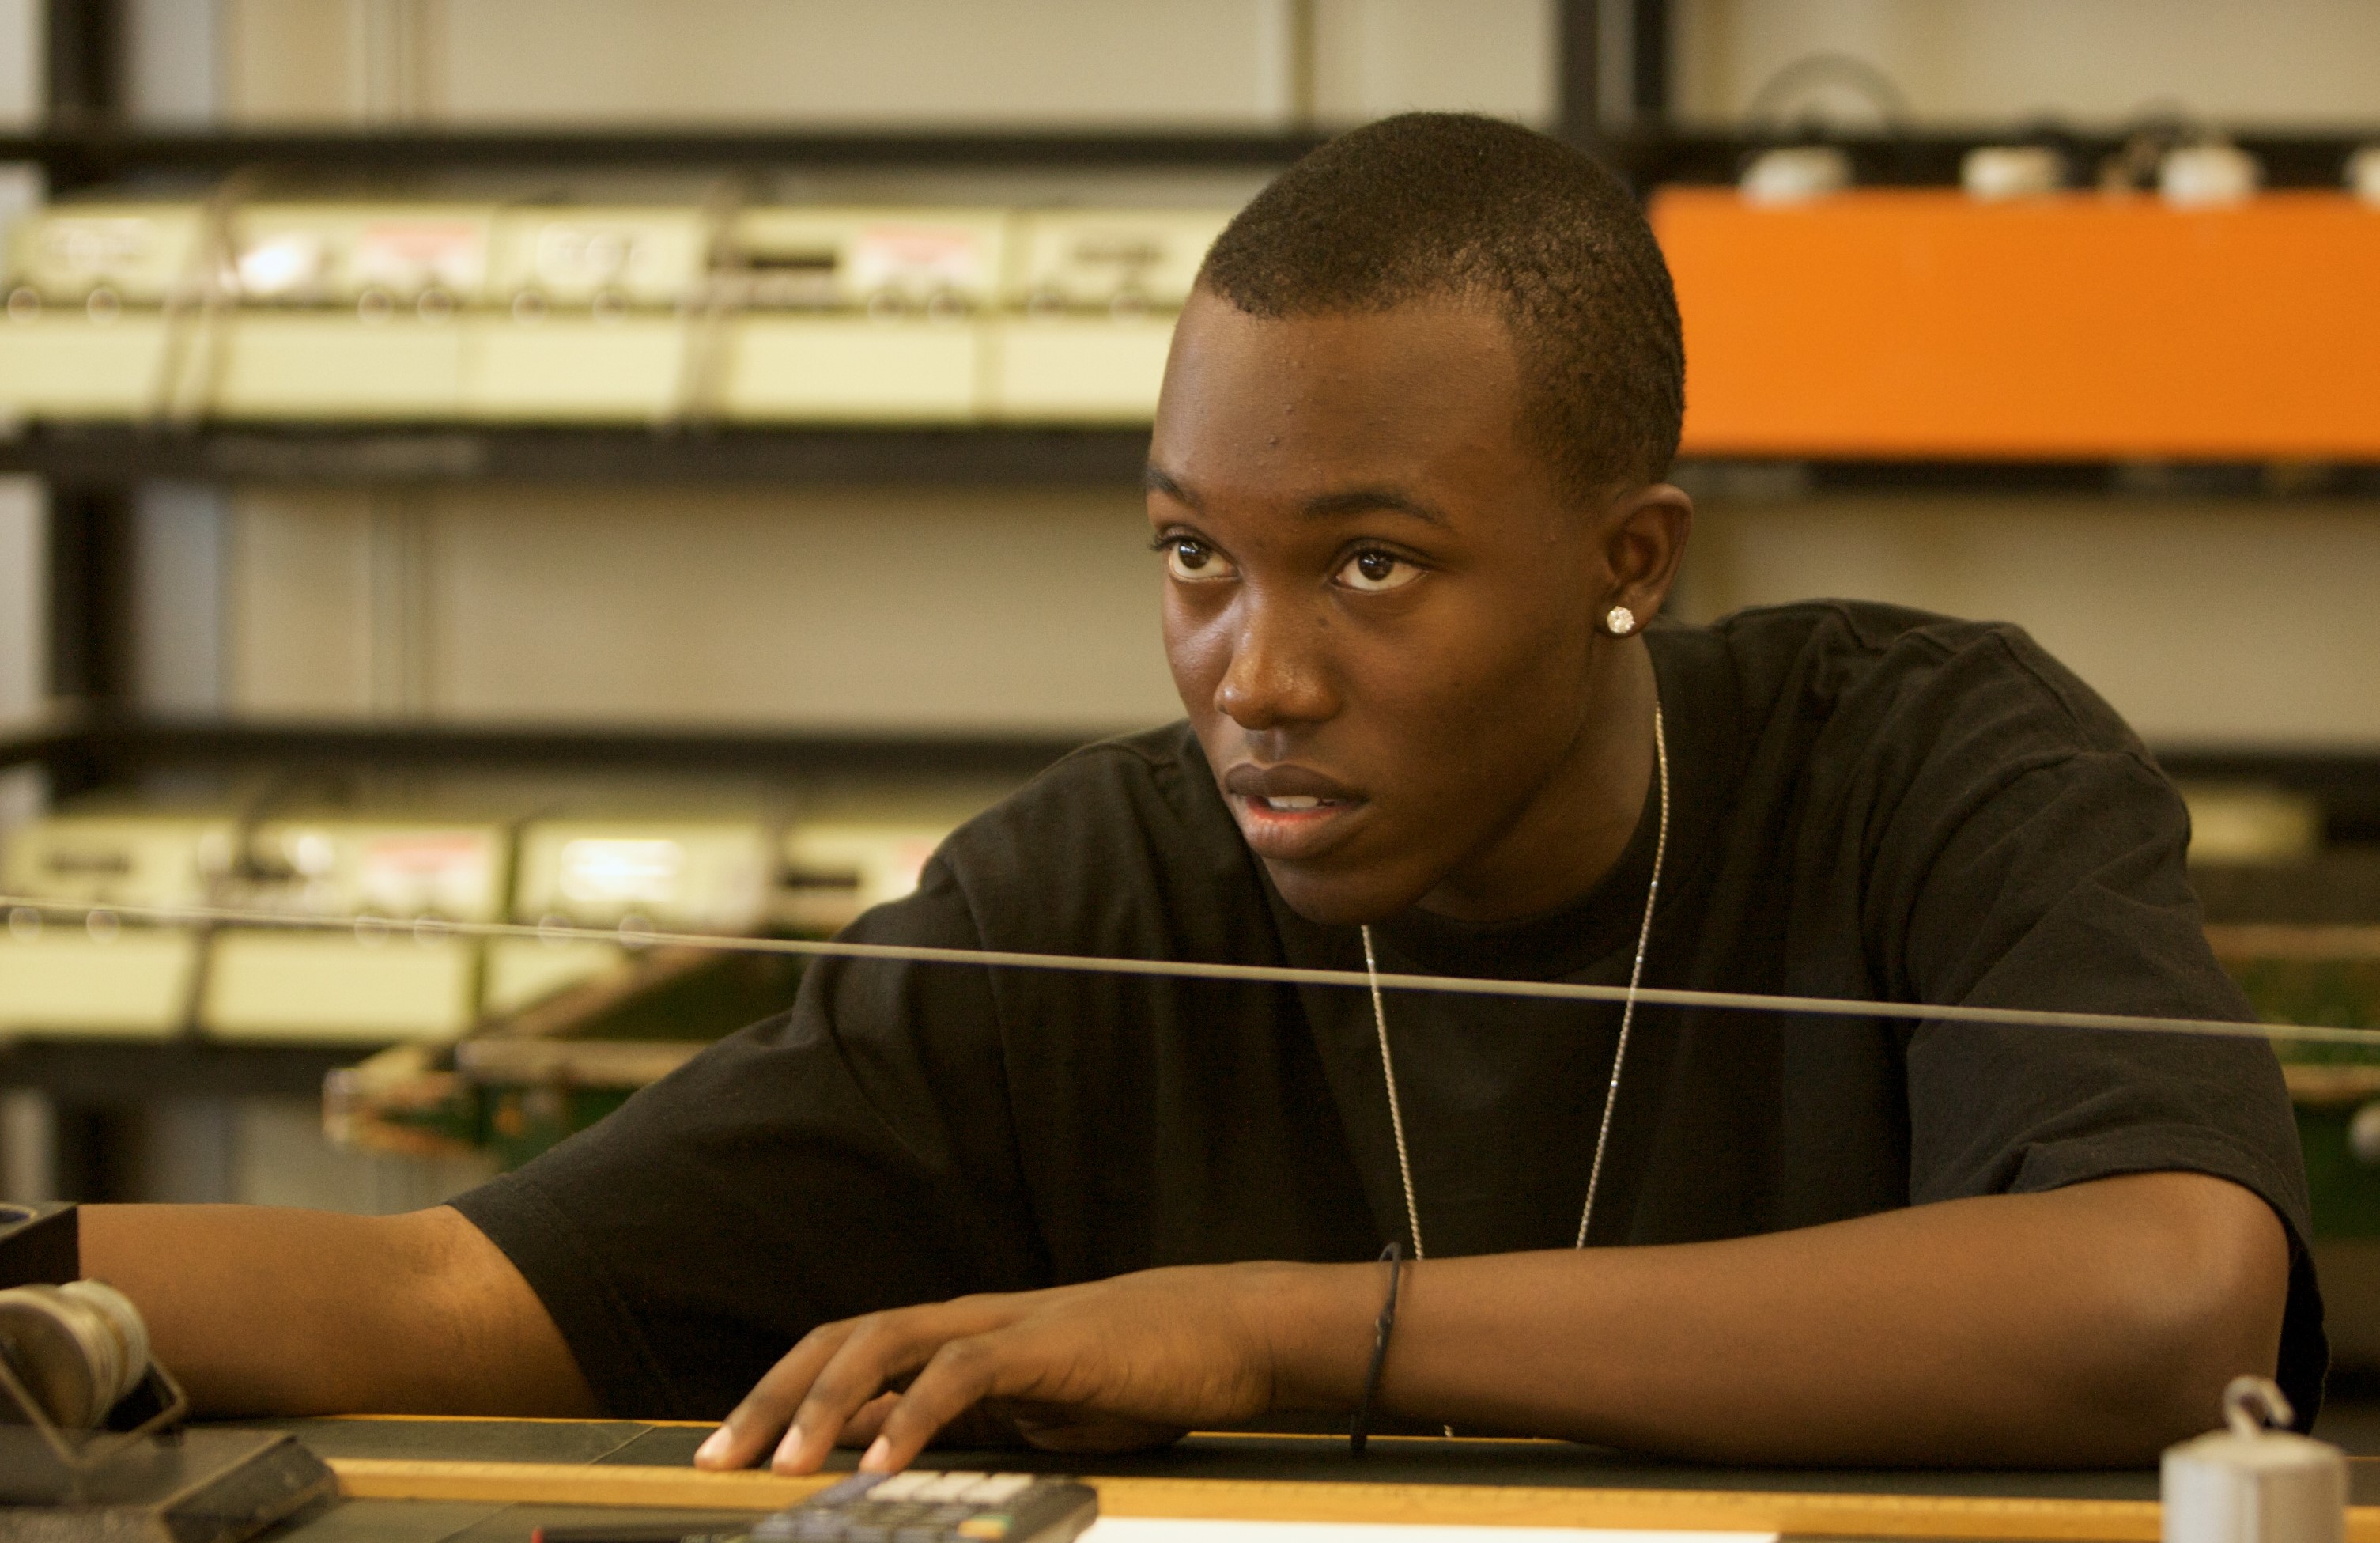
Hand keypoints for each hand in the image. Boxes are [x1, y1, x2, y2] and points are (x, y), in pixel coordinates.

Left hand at [693, 1262, 1317, 1474]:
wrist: (1232, 1331)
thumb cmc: (1144, 1371)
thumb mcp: (1039, 1410)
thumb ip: (970, 1425)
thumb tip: (895, 1458)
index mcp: (961, 1339)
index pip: (848, 1357)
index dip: (780, 1400)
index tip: (726, 1455)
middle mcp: (966, 1321)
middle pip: (841, 1341)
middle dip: (772, 1398)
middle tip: (717, 1459)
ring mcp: (1001, 1327)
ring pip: (882, 1344)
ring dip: (822, 1402)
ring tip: (785, 1463)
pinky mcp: (1042, 1345)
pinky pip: (957, 1374)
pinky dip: (910, 1416)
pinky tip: (878, 1463)